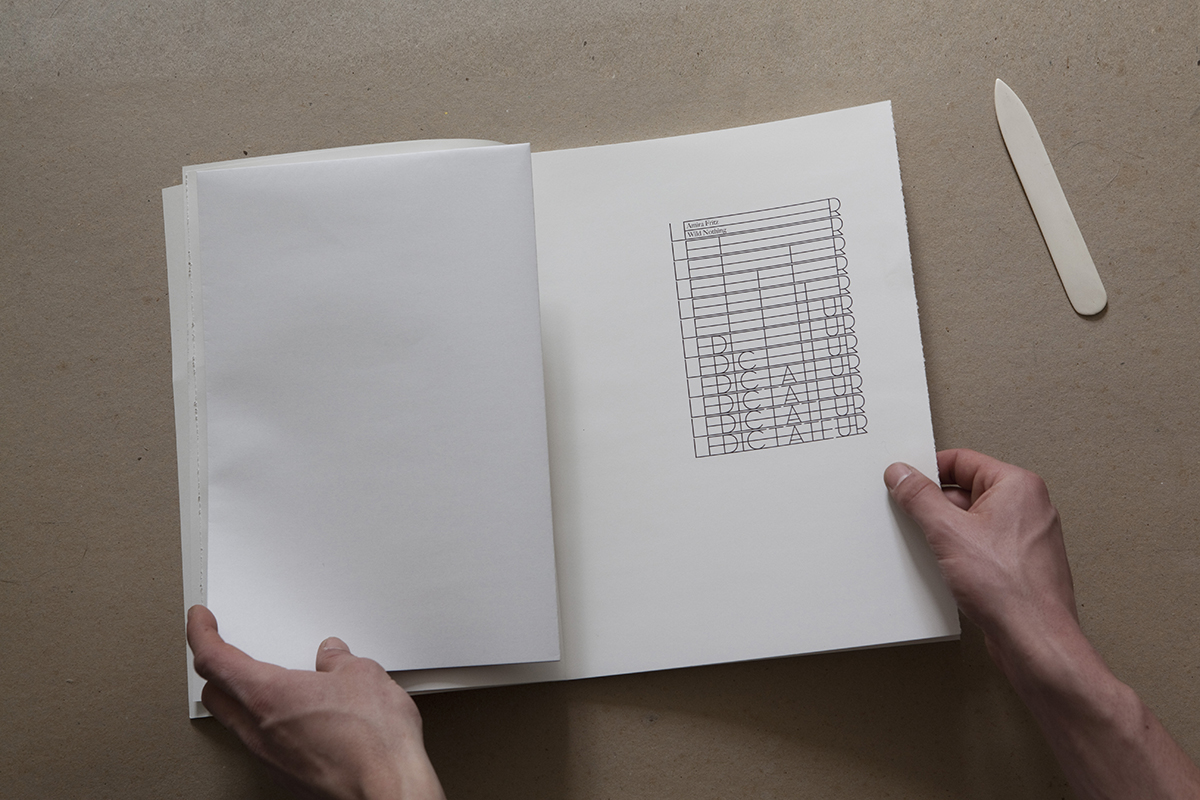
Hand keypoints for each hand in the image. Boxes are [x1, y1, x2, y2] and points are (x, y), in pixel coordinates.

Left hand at [186, 605, 445, 799]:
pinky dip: (267, 722)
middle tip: (224, 649)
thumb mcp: (362, 675)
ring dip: (241, 698)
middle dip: (215, 668)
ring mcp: (270, 757)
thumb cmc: (373, 739)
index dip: (201, 634)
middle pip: (215, 694)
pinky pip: (262, 743)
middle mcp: (259, 729)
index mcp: (268, 694)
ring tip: (266, 682)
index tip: (201, 620)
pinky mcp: (288, 775)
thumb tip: (333, 656)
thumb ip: (339, 661)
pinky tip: (296, 715)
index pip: (214, 659)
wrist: (387, 788)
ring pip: (236, 721)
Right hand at [883, 448, 1077, 657]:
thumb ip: (920, 497)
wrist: (1034, 639)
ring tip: (933, 547)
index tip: (904, 482)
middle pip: (967, 489)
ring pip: (974, 519)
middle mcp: (1028, 506)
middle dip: (935, 504)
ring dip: (947, 531)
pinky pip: (982, 544)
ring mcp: (1026, 536)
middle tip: (912, 516)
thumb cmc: (1008, 588)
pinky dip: (961, 551)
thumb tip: (902, 474)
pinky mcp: (1020, 562)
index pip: (962, 461)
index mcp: (1017, 486)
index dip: (928, 470)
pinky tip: (948, 567)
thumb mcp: (947, 532)